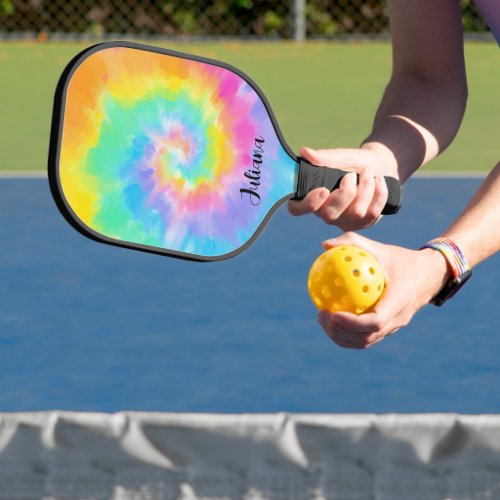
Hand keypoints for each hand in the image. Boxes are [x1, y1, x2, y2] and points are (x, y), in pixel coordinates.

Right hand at [288, 145, 397, 230]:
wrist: (379, 166)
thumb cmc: (354, 162)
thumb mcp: (341, 156)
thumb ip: (324, 157)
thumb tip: (304, 152)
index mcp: (312, 196)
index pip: (297, 209)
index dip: (308, 204)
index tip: (323, 190)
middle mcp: (324, 212)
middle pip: (330, 215)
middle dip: (346, 193)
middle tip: (351, 174)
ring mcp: (343, 221)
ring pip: (356, 213)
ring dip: (366, 187)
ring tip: (368, 172)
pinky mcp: (361, 224)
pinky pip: (372, 214)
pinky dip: (379, 193)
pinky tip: (379, 180)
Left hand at [316, 232, 450, 348]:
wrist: (429, 275)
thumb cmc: (401, 259)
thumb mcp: (380, 248)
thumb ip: (353, 243)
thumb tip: (325, 245)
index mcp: (399, 301)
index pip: (375, 322)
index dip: (352, 323)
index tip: (332, 313)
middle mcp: (398, 319)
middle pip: (366, 338)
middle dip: (340, 332)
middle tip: (321, 315)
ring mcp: (394, 327)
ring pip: (365, 342)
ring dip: (341, 336)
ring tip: (323, 319)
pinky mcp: (389, 329)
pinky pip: (366, 337)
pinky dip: (347, 334)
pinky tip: (332, 318)